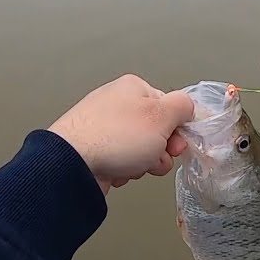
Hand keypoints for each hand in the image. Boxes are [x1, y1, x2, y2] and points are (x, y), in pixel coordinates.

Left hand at [48, 74, 193, 193]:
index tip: (178, 145)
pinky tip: (116, 172)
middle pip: (154, 130)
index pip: (169, 107)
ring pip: (138, 148)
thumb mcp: (163, 116)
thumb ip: (183, 106)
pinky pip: (119, 160)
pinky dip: (122, 169)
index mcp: (133, 88)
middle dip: (160, 150)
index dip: (178, 129)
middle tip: (156, 158)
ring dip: (143, 162)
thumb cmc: (117, 137)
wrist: (73, 164)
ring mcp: (101, 127)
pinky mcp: (91, 149)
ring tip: (132, 167)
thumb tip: (187, 107)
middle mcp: (116, 103)